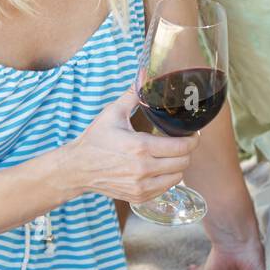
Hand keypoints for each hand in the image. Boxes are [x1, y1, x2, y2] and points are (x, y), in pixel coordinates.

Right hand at [69, 86, 197, 201]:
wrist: (78, 168)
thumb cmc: (96, 139)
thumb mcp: (113, 113)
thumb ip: (133, 94)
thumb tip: (144, 73)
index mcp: (140, 146)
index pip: (182, 147)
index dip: (192, 139)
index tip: (192, 134)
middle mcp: (143, 168)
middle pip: (184, 162)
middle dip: (186, 151)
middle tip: (181, 143)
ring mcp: (141, 185)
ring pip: (178, 177)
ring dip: (178, 165)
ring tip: (170, 155)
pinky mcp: (138, 197)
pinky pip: (165, 189)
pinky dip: (167, 178)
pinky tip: (159, 168)